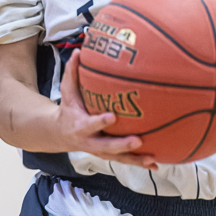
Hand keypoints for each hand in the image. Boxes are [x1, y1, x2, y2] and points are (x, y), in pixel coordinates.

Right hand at [56, 51, 157, 168]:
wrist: (59, 134)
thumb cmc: (68, 108)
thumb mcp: (66, 91)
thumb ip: (73, 72)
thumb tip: (78, 50)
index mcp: (79, 125)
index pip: (89, 124)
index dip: (100, 122)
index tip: (112, 116)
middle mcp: (89, 141)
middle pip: (106, 147)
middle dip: (122, 145)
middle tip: (138, 141)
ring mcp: (99, 151)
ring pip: (118, 158)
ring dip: (135, 160)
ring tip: (152, 158)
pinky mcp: (108, 155)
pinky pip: (124, 160)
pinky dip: (139, 163)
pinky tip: (155, 164)